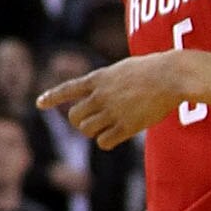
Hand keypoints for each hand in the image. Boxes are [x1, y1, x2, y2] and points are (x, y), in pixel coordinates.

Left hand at [40, 54, 181, 148]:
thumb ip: (109, 83)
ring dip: (94, 131)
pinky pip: (104, 142)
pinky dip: (107, 141)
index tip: (39, 103)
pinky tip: (117, 136)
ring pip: (87, 130)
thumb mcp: (123, 69)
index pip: (68, 89)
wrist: (171, 75)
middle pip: (74, 117)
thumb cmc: (154, 69)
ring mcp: (112, 111)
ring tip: (108, 127)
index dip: (53, 97)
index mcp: (98, 78)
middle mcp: (100, 95)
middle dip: (81, 121)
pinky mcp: (126, 126)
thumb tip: (104, 97)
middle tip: (93, 121)